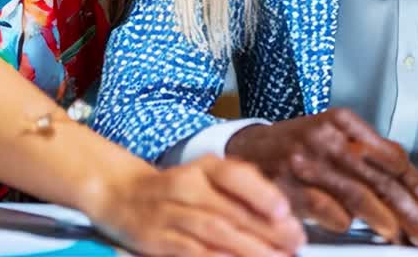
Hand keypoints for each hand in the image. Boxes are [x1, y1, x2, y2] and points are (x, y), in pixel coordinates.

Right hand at [87, 155, 304, 256]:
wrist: (123, 194)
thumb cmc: (180, 189)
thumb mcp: (208, 178)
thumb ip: (242, 191)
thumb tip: (284, 216)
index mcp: (205, 168)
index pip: (235, 176)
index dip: (262, 193)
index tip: (285, 212)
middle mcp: (187, 186)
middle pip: (231, 210)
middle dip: (267, 231)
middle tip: (294, 243)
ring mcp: (170, 213)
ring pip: (214, 231)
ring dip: (248, 248)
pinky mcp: (157, 239)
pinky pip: (191, 250)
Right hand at [226, 109, 417, 249]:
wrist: (246, 148)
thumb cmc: (297, 144)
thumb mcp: (334, 134)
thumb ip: (368, 152)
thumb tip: (406, 176)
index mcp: (346, 122)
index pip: (396, 160)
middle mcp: (329, 138)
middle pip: (384, 180)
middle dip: (416, 213)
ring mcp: (307, 162)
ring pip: (359, 195)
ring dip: (388, 222)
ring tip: (407, 240)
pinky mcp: (288, 186)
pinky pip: (325, 210)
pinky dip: (344, 223)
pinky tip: (356, 231)